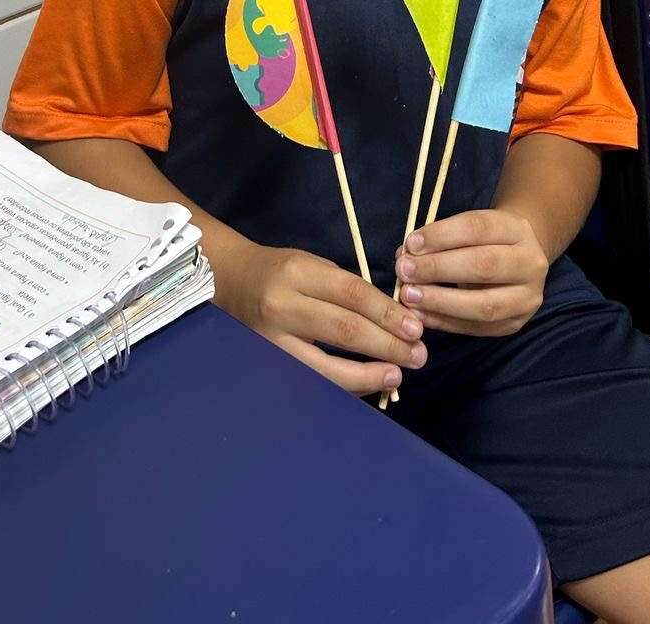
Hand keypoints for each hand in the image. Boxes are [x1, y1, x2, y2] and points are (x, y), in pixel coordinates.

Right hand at [220, 240, 427, 395]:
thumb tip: (396, 320)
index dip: (388, 314)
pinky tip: (368, 383)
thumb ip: (349, 290)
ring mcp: (273, 341)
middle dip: (387, 346)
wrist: (232, 282)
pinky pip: (314, 381)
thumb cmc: (282, 272)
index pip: (352, 294)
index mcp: (298, 272)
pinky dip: (345, 385)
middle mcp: (283, 306)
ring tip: (397, 375)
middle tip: (418, 355)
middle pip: (344, 331)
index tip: (416, 328)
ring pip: (327, 368)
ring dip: (369, 375)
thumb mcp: (313, 265)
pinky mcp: (270, 364)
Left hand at [395, 209, 547, 336]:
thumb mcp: (468, 229)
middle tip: (404, 271)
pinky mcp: (516, 324)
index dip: (442, 235)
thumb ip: (439, 239)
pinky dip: (445, 322)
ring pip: (484, 305)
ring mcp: (527, 298)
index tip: (411, 244)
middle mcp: (530, 263)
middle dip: (438, 269)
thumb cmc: (484, 241)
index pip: (478, 228)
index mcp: (516, 229)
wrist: (519, 260)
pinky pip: (478, 328)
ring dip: (440, 302)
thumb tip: (404, 255)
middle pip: (483, 265)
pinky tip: (421, 315)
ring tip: (409, 296)